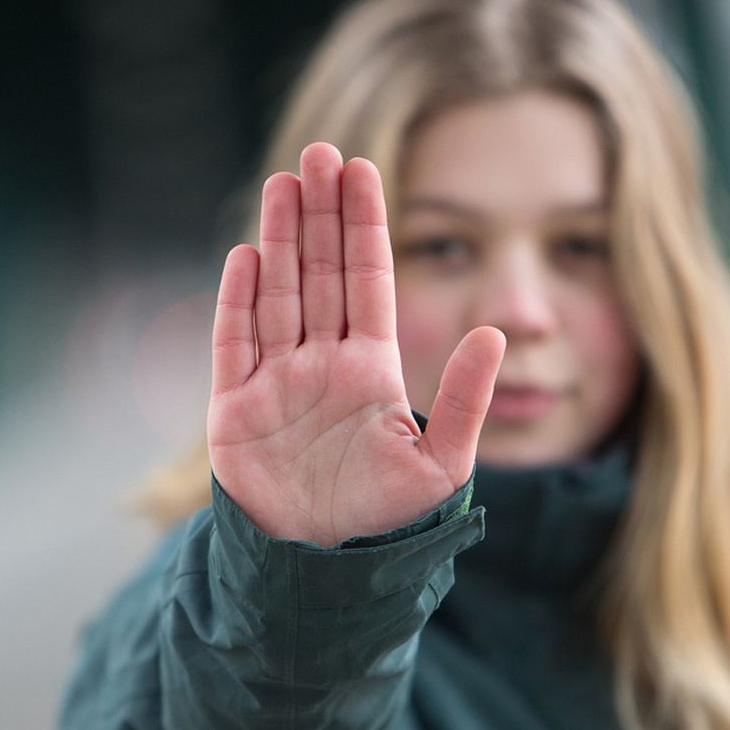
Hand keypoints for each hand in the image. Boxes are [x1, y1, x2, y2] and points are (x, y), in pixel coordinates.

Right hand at [206, 143, 504, 545]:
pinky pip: (234, 344)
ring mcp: (277, 383)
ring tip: (284, 182)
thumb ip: (464, 400)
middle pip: (320, 273)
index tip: (361, 169)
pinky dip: (238, 301)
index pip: (368, 281)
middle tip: (318, 152)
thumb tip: (496, 334)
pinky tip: (246, 255)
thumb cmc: (387, 526)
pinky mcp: (235, 411)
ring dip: (279, 238)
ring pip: (277, 294)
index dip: (363, 226)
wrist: (324, 577)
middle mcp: (323, 366)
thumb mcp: (440, 464)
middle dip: (320, 213)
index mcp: (372, 371)